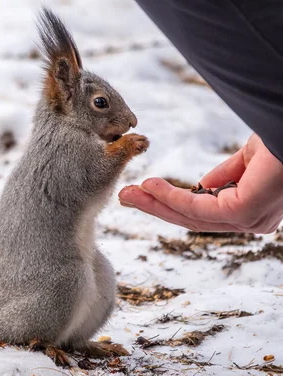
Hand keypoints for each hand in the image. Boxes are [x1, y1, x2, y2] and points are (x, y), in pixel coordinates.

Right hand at [118, 134, 282, 232]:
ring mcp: (251, 220)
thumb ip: (227, 174)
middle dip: (156, 208)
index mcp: (255, 209)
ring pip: (191, 217)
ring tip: (129, 193)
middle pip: (193, 219)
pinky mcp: (245, 212)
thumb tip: (203, 184)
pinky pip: (198, 208)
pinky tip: (151, 186)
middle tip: (126, 198)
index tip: (146, 190)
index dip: (172, 202)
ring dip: (156, 205)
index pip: (205, 212)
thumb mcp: (251, 159)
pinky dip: (170, 197)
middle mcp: (254, 221)